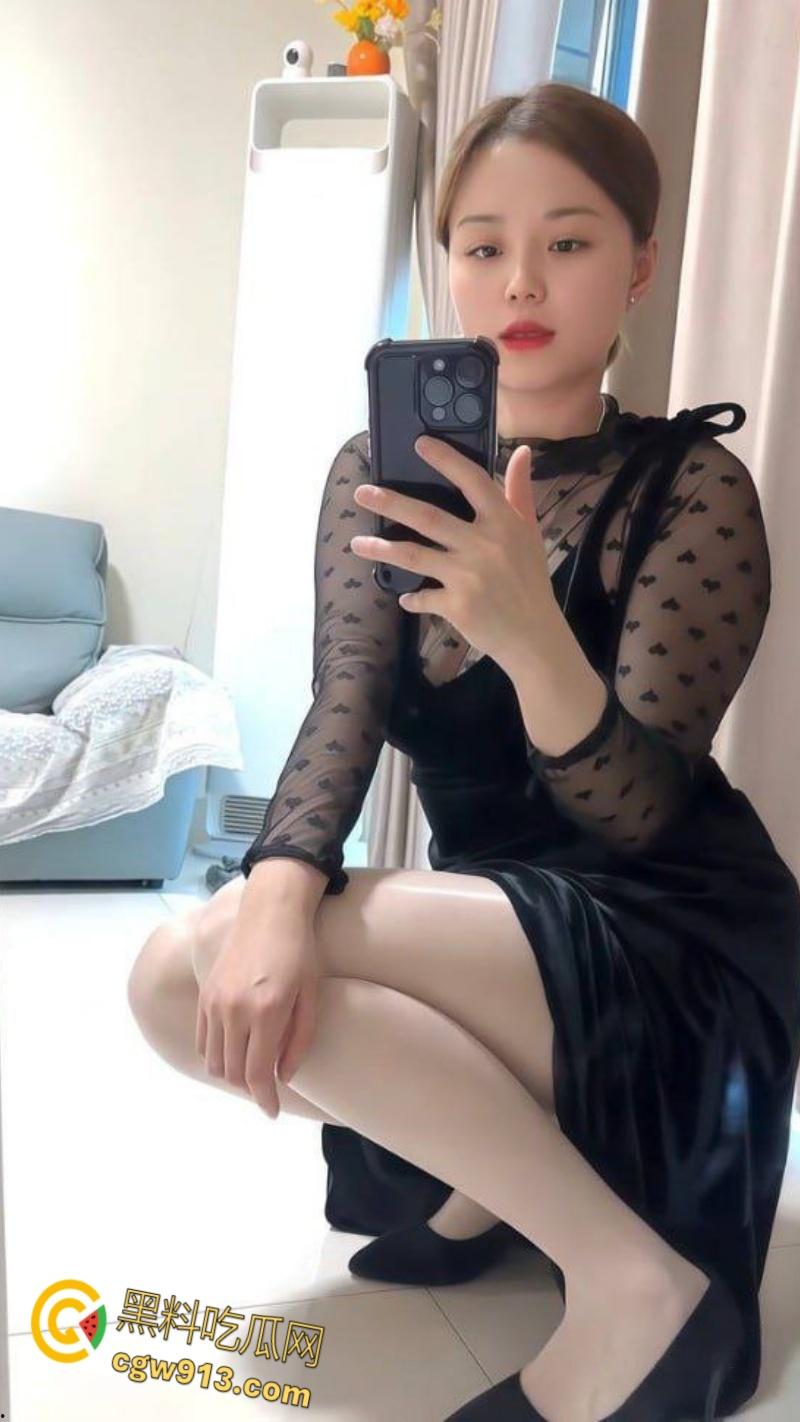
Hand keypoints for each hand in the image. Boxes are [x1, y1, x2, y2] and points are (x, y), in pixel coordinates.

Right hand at [195, 907, 319, 1118]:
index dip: (265, 1100)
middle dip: (250, 1088)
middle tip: (268, 1089)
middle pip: (233, 1072)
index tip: (271, 1112)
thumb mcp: (311, 997)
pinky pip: (202, 1039)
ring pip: (213, 1060)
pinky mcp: (205, 994)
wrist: (270, 911)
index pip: (258, 1074)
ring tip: (251, 1068)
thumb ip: (298, 1041)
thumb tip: (282, 1076)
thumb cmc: (300, 952)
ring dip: (231, 1073)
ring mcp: (215, 1003)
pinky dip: (215, 1053)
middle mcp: (235, 1011)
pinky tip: (233, 1049)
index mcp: (266, 1014)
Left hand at [349, 435, 559, 675]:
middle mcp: (484, 545)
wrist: (534, 636)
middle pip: (428, 517)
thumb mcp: (530, 532)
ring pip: (413, 555)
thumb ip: (520, 491)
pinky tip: (403, 595)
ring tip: (356, 543)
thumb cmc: (530, 580)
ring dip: (381, 549)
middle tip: (361, 493)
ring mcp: (468, 576)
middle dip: (391, 503)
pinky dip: (411, 597)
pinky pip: (422, 597)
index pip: (472, 482)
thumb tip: (523, 451)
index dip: (446, 460)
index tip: (419, 444)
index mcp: (504, 523)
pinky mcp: (457, 606)